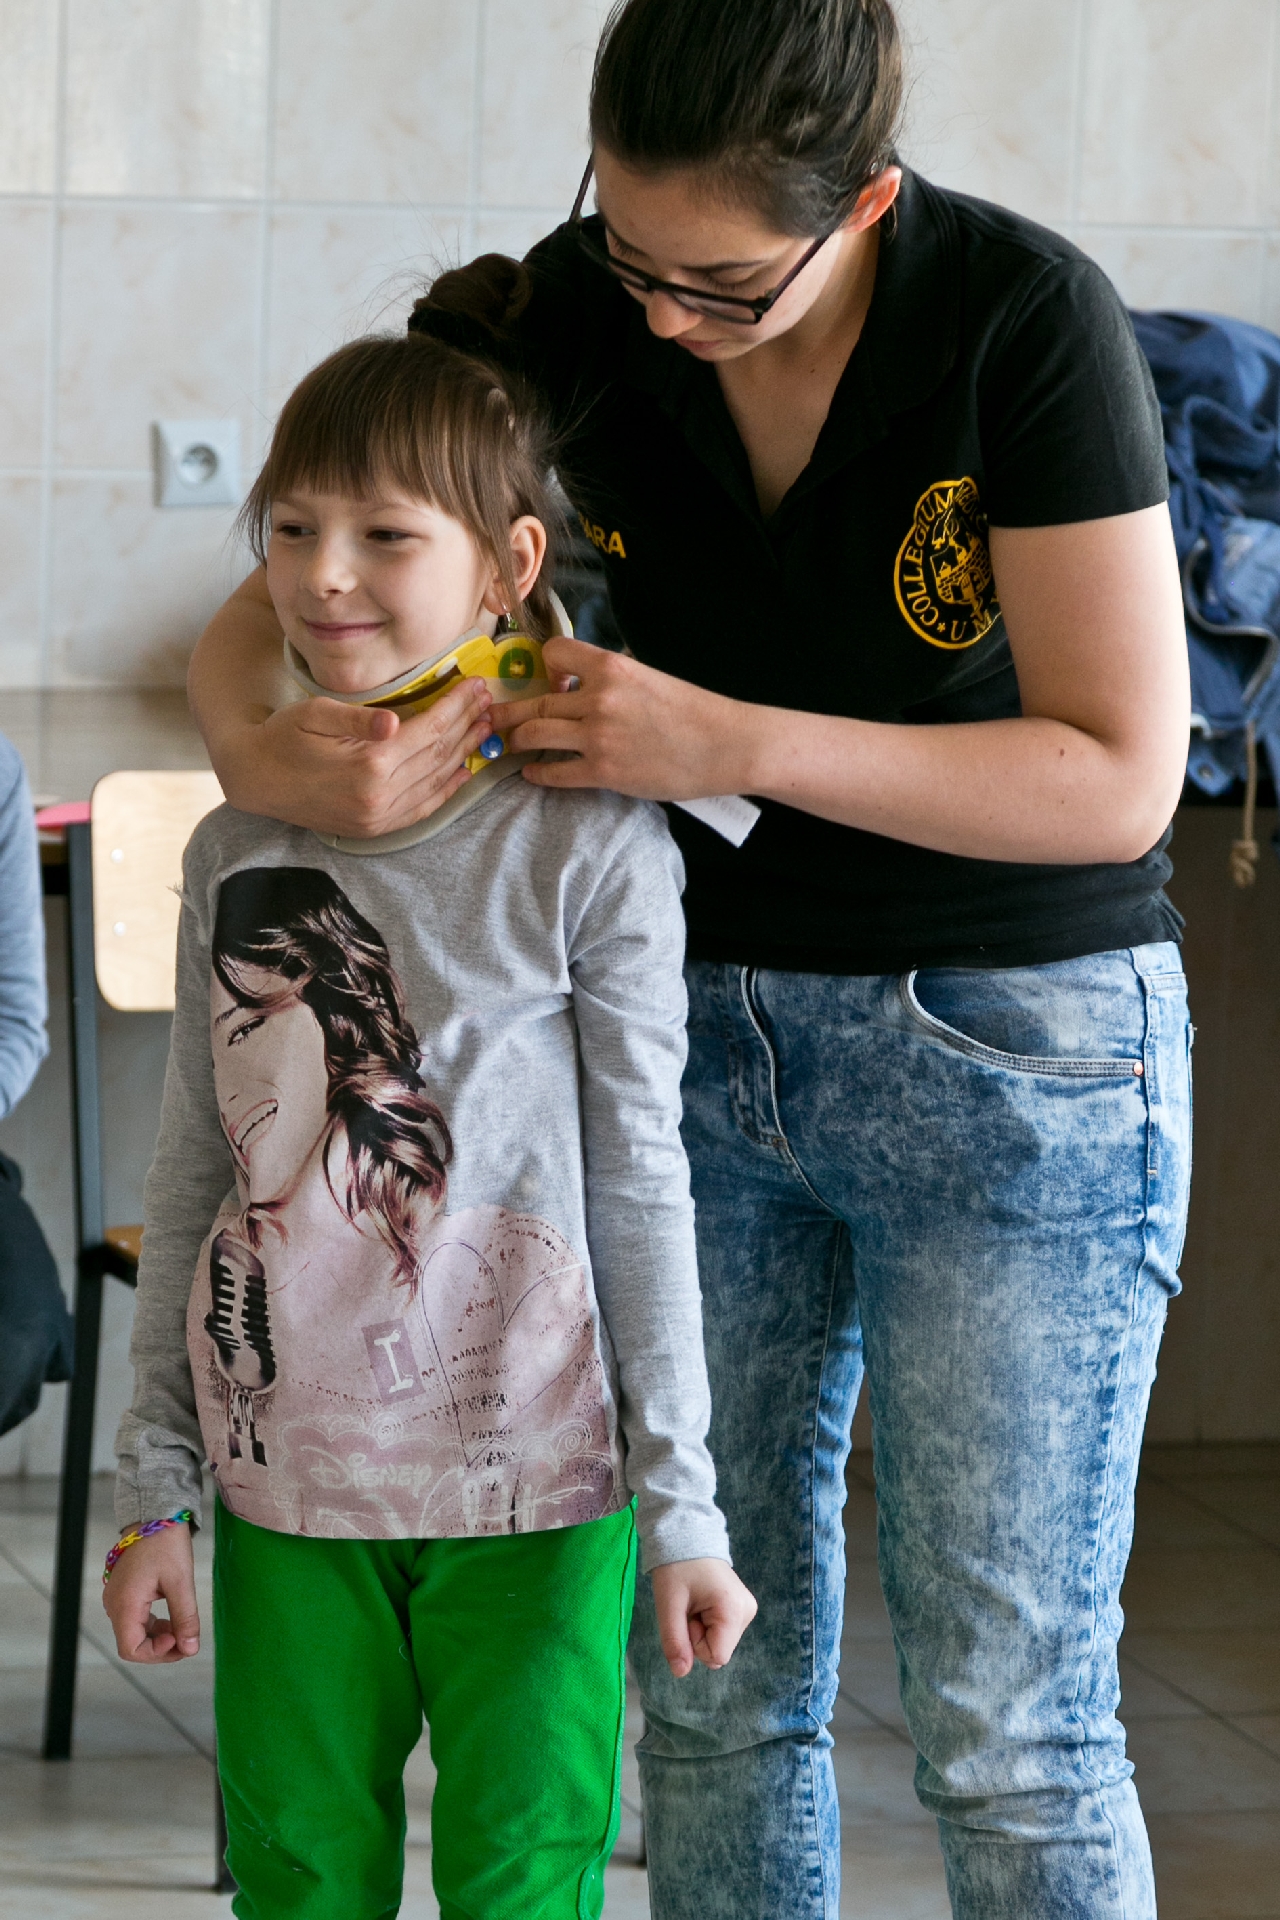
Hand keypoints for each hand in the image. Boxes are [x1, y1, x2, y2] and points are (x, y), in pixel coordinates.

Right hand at [102, 1525, 200, 1663]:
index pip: (130, 1649)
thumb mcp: (181, 1581)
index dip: (155, 1653)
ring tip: (182, 1627)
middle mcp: (114, 1604)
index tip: (178, 1641)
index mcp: (124, 1603)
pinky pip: (135, 1619)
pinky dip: (153, 1624)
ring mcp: (117, 1598)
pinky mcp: (124, 1592)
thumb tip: (190, 1649)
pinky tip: (171, 1617)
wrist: (155, 1513)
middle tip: (186, 1641)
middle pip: (133, 1643)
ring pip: (135, 1632)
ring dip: (159, 1636)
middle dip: (161, 1647)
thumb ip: (185, 1618)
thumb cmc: (166, 1543)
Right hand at [218, 677, 496, 839]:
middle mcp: (380, 796)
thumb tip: (392, 721)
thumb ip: (355, 718)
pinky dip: (447, 790)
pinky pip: (422, 809)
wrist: (256, 780)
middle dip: (468, 725)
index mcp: (369, 764)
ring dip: (464, 754)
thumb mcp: (313, 715)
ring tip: (485, 729)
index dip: (457, 706)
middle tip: (490, 702)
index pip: (429, 730)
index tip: (477, 686)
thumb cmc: (283, 737)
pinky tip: (463, 772)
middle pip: (439, 754)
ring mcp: (379, 817)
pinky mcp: (375, 829)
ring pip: (436, 781)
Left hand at [493, 637, 753, 801]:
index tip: (546, 682)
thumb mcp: (649, 678)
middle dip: (509, 712)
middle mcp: (599, 698)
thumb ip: (612, 680)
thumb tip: (582, 683)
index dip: (544, 668)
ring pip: (535, 735)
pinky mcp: (603, 772)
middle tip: (494, 718)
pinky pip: (554, 772)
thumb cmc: (693, 711)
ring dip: (517, 741)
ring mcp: (598, 737)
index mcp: (612, 668)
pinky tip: (531, 772)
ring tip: (511, 745)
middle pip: (535, 702)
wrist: (725, 745)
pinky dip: (537, 773)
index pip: (554, 653)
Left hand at [649, 1557, 756, 1676]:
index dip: (695, 1643)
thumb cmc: (676, 1567)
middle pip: (718, 1651)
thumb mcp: (668, 1604)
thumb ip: (674, 1641)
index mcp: (733, 1609)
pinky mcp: (742, 1608)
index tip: (687, 1616)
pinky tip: (702, 1602)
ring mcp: (747, 1609)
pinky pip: (722, 1632)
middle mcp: (747, 1611)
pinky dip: (708, 1623)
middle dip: (697, 1636)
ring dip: (702, 1630)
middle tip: (688, 1607)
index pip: (716, 1656)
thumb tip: (680, 1673)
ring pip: (720, 1643)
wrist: (688, 1537)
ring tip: (694, 1602)